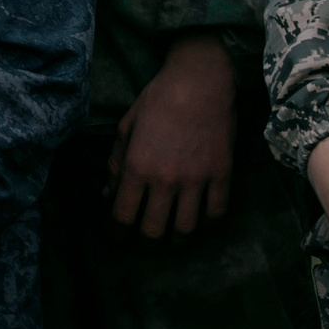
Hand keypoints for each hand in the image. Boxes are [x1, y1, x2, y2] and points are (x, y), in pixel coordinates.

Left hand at [108, 32, 235, 235]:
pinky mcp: (222, 176)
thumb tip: (106, 193)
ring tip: (170, 242)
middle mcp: (166, 180)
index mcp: (137, 167)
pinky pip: (215, 213)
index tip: (117, 236)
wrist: (200, 82)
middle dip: (144, 245)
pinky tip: (198, 222)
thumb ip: (116, 163)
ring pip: (187, 230)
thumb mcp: (126, 126)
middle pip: (154, 231)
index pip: (122, 215)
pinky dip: (206, 224)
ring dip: (176, 242)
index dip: (117, 232)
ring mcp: (197, 180)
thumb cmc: (158, 100)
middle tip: (142, 247)